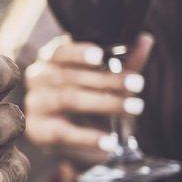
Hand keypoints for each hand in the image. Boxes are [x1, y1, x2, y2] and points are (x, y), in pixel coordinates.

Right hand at [24, 33, 153, 165]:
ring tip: (133, 107)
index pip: (59, 50)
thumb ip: (125, 62)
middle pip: (69, 75)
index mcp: (51, 59)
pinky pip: (64, 132)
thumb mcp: (110, 81)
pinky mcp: (38, 131)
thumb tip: (145, 39)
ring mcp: (35, 104)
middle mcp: (38, 77)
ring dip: (104, 103)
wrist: (77, 141)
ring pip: (68, 99)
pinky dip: (89, 137)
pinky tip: (110, 141)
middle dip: (107, 80)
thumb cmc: (91, 101)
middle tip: (137, 84)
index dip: (78, 52)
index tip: (100, 56)